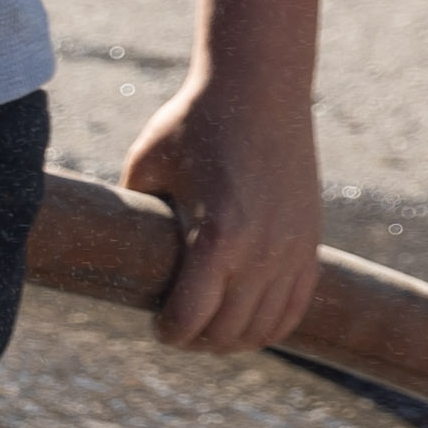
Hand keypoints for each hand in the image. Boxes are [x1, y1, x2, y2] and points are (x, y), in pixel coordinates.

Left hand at [121, 74, 323, 356]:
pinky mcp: (310, 242)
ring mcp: (292, 250)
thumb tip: (117, 244)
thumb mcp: (147, 164)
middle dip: (198, 340)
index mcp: (218, 237)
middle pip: (228, 331)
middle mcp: (262, 252)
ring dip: (234, 339)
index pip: (192, 318)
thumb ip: (135, 210)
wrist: (260, 87)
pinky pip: (296, 306)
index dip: (169, 332)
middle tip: (177, 331)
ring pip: (265, 327)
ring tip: (210, 330)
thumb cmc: (195, 120)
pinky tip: (248, 322)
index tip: (156, 326)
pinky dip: (271, 324)